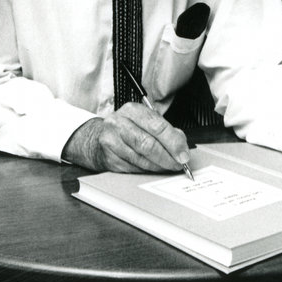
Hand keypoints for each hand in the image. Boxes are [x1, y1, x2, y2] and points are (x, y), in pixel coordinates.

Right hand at [62, 104, 189, 172]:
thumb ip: (165, 129)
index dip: (173, 142)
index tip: (183, 154)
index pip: (156, 126)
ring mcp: (111, 142)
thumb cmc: (126, 128)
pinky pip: (134, 168)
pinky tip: (153, 168)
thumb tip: (181, 146)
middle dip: (167, 157)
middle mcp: (119, 124)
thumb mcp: (144, 120)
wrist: (97, 137)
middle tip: (178, 164)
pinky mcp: (109, 159)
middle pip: (148, 144)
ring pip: (141, 159)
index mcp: (132, 110)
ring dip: (159, 166)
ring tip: (168, 166)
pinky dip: (147, 170)